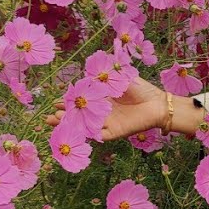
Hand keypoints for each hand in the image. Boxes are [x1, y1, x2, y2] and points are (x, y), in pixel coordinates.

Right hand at [44, 75, 166, 141]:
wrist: (159, 104)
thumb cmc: (141, 89)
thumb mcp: (120, 78)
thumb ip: (105, 77)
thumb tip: (87, 74)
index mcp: (102, 99)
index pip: (80, 101)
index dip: (68, 102)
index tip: (56, 101)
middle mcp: (102, 112)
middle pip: (78, 116)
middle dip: (63, 116)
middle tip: (49, 116)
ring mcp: (107, 123)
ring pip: (84, 126)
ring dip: (70, 125)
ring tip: (54, 122)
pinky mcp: (115, 132)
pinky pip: (98, 135)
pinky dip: (87, 134)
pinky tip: (75, 131)